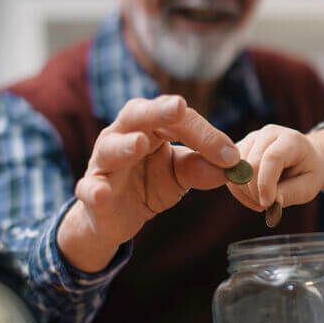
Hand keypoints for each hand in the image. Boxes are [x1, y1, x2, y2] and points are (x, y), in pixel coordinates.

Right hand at [58, 95, 239, 271]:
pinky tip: (102, 194)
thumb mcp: (180, 175)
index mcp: (150, 126)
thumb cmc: (150, 182)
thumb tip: (233, 168)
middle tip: (177, 107)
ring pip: (111, 148)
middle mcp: (123, 135)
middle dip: (158, 110)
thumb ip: (202, 168)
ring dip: (125, 145)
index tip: (231, 156)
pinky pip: (90, 188)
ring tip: (139, 143)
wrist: (115, 216)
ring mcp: (103, 161)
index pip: (179, 119)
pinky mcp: (90, 190)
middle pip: (138, 115)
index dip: (205, 135)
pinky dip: (95, 190)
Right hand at [227, 124, 323, 211]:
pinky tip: (254, 195)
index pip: (272, 158)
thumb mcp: (309, 186)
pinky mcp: (239, 149)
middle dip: (256, 192)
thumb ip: (292, 193)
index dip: (266, 184)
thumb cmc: (307, 173)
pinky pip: (229, 172)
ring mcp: (251, 139)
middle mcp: (268, 134)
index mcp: (291, 139)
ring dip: (247, 193)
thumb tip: (273, 201)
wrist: (302, 160)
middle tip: (268, 205)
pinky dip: (239, 190)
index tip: (269, 205)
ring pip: (236, 169)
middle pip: (251, 164)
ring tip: (263, 200)